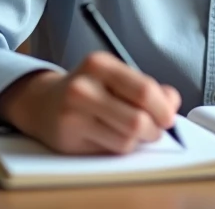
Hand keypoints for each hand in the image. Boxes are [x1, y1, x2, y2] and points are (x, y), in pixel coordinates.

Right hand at [0, 52, 181, 154]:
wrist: (43, 103)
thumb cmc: (89, 90)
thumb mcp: (116, 78)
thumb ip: (147, 87)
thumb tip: (172, 102)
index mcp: (100, 64)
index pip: (144, 89)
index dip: (163, 108)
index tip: (168, 117)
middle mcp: (84, 86)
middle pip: (138, 119)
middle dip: (155, 129)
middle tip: (155, 129)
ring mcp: (73, 113)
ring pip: (127, 139)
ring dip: (138, 141)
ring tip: (131, 132)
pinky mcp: (69, 137)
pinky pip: (111, 150)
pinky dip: (120, 147)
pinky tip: (111, 137)